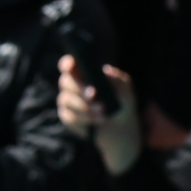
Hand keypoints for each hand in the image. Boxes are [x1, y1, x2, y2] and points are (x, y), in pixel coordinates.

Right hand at [58, 56, 142, 176]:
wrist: (120, 126)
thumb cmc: (122, 102)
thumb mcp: (125, 90)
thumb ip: (118, 79)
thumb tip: (106, 71)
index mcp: (83, 73)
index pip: (67, 64)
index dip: (67, 64)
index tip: (72, 67)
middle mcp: (71, 85)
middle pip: (65, 82)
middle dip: (80, 89)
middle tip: (95, 96)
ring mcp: (67, 102)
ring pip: (67, 101)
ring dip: (85, 108)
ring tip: (103, 113)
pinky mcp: (67, 117)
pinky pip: (69, 117)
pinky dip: (84, 120)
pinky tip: (96, 122)